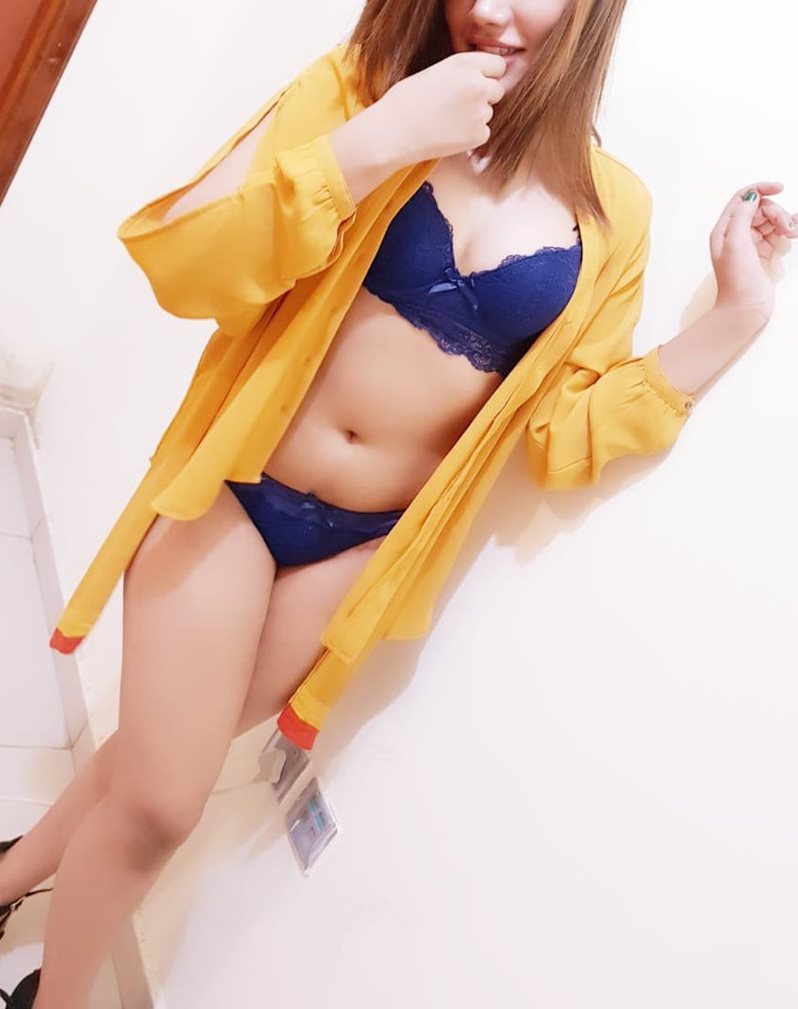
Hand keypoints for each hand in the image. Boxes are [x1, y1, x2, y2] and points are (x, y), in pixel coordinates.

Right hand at [377, 51, 506, 162]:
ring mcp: (479, 112)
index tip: (477, 82)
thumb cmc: (406, 101)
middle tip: (459, 105)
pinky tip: (449, 134)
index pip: (498, 65)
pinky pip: (483, 133)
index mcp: (465, 64)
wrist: (394, 132)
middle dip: (484, 96)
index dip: (488, 75)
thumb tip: (480, 81)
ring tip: (447, 120)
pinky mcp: (477, 135)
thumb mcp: (436, 72)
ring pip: (488, 113)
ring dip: (475, 117)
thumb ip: (462, 73)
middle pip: (497, 90)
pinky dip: (471, 135)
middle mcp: (477, 85)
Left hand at [710, 180, 796, 326]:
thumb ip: (742, 215)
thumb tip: (751, 195)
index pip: (742, 198)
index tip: (780, 188)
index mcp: (724, 229)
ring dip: (784, 222)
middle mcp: (735, 234)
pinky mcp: (762, 253)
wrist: (745, 308)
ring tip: (792, 234)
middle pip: (760, 208)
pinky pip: (776, 233)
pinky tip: (794, 232)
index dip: (761, 189)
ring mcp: (750, 244)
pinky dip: (786, 229)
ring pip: (770, 220)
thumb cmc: (737, 279)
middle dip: (776, 213)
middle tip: (787, 229)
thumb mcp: (736, 243)